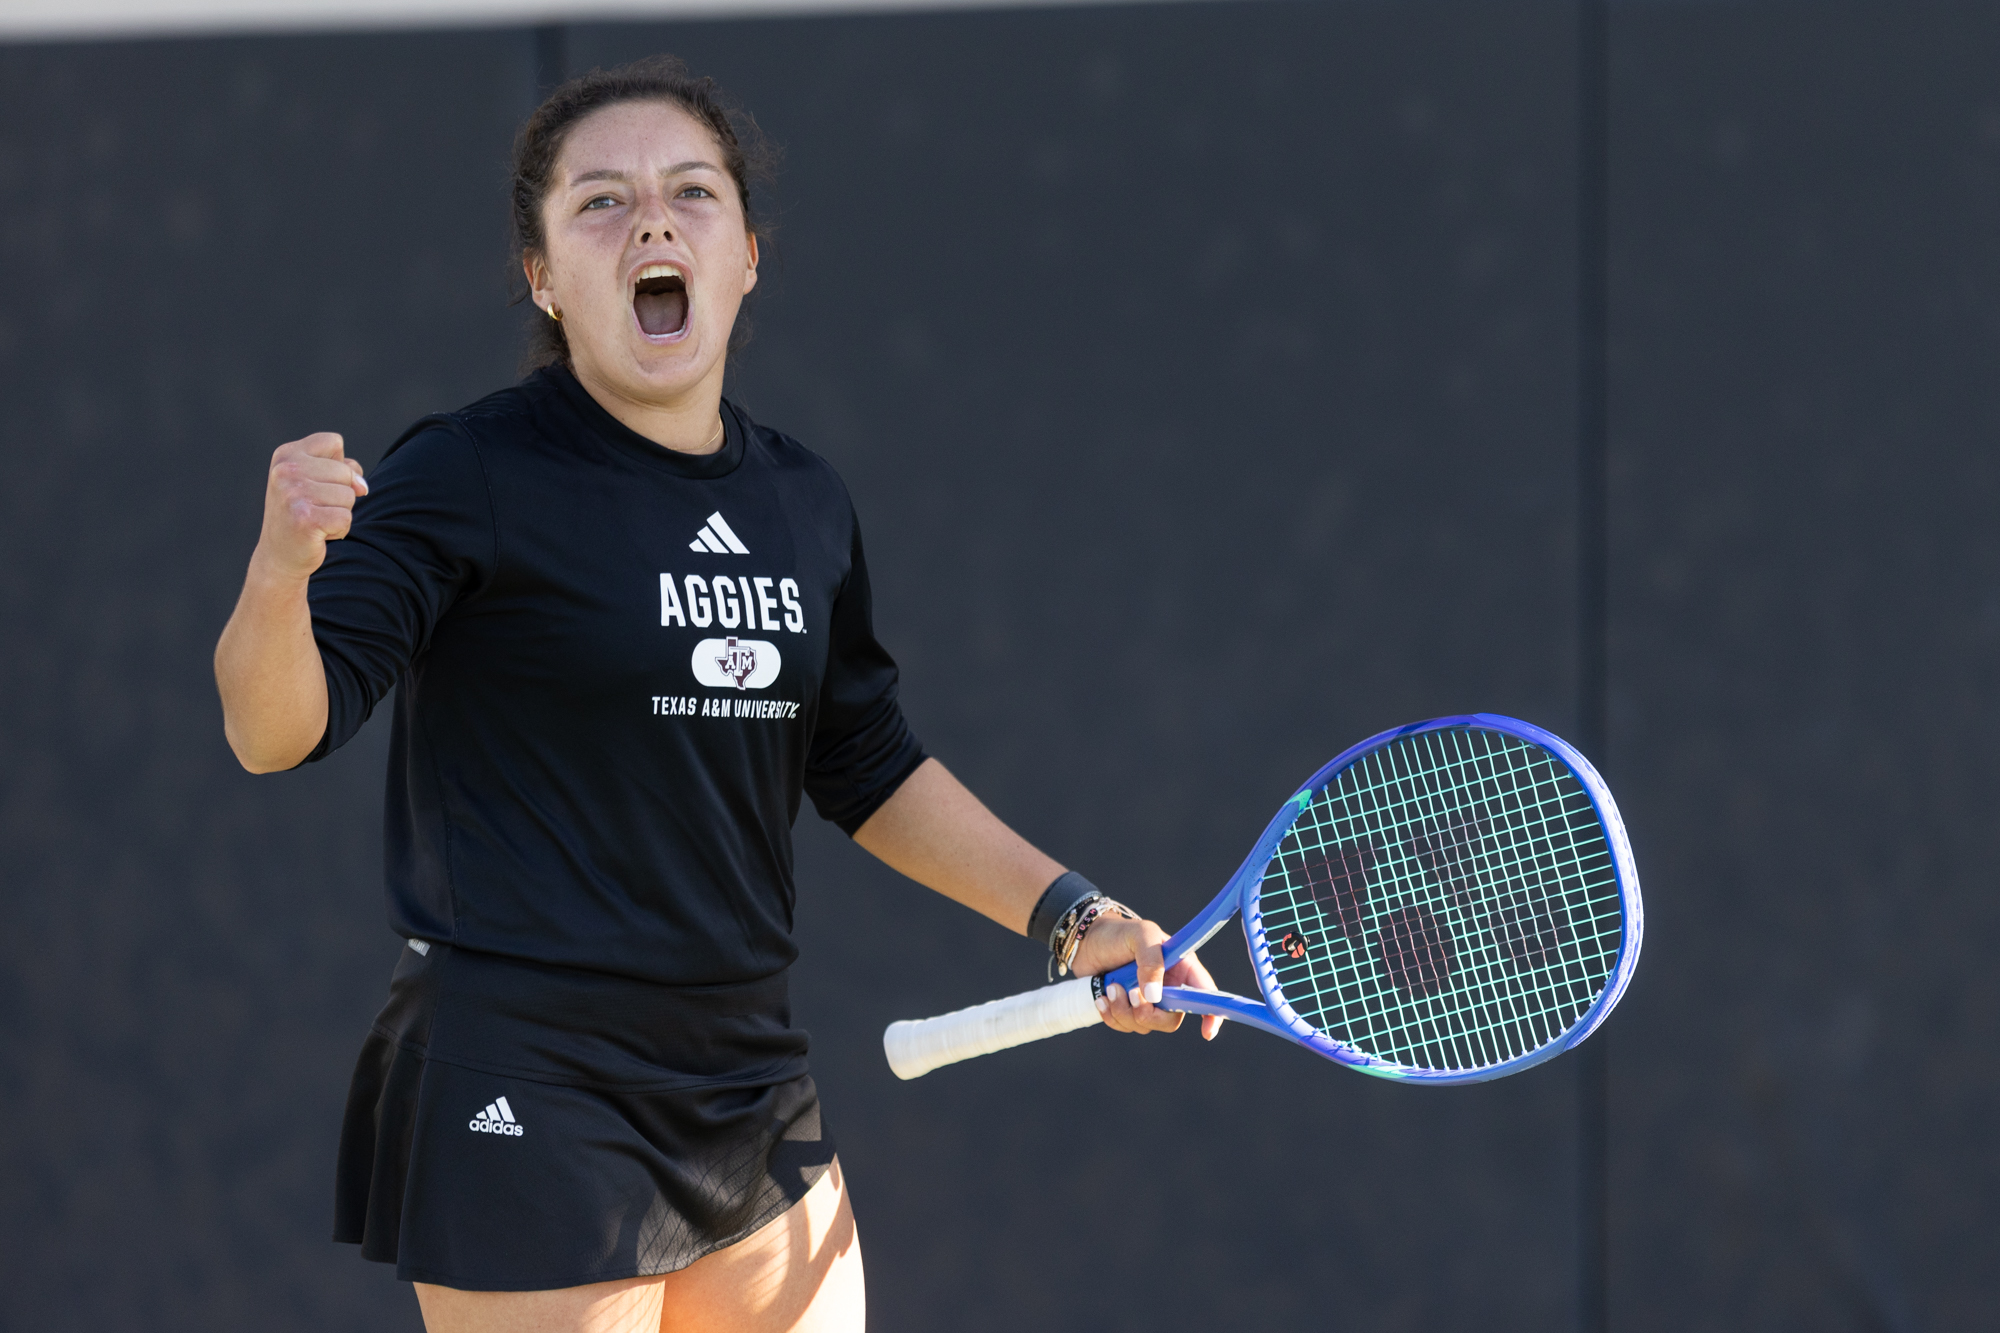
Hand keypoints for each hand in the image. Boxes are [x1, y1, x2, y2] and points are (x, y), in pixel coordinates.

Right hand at [252, 432, 367, 581]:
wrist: (280, 556)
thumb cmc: (303, 513)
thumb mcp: (316, 481)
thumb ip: (343, 469)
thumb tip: (361, 486)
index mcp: (286, 454)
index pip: (334, 442)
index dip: (338, 464)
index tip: (320, 483)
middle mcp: (286, 470)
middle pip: (345, 471)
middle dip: (340, 493)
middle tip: (316, 507)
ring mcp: (293, 494)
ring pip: (348, 496)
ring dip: (340, 512)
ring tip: (317, 519)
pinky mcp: (305, 518)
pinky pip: (346, 517)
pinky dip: (340, 529)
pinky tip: (319, 534)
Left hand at [1068, 914, 1223, 1040]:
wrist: (1086, 941)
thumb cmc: (1118, 933)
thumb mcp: (1140, 935)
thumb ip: (1151, 961)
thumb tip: (1154, 997)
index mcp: (1182, 968)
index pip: (1205, 994)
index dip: (1211, 1015)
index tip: (1206, 1033)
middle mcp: (1168, 988)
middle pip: (1171, 1020)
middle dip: (1148, 1014)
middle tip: (1131, 994)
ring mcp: (1147, 1001)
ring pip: (1145, 1025)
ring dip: (1124, 1011)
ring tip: (1110, 987)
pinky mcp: (1127, 1009)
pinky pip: (1125, 1026)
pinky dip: (1111, 1016)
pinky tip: (1102, 998)